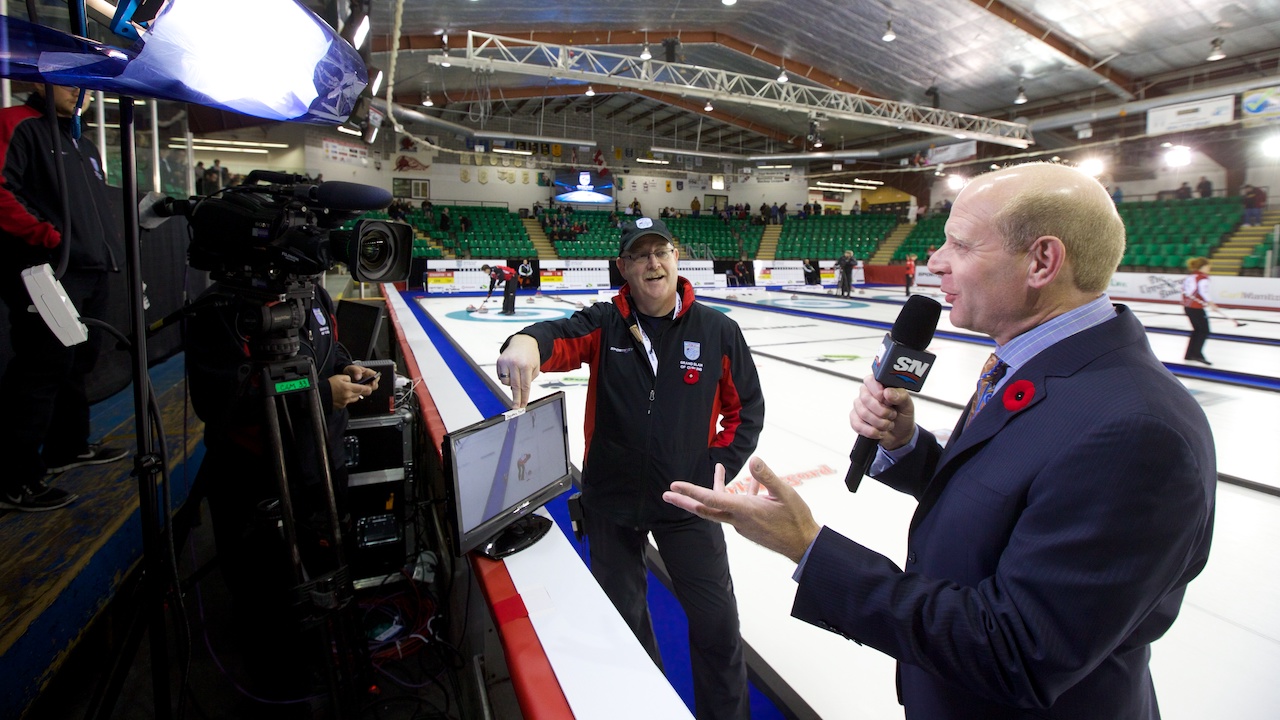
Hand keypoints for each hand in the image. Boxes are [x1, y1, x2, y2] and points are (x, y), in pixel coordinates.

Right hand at [330, 365, 376, 409]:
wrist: (320, 394)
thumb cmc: (328, 385)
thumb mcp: (339, 377)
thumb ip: (348, 378)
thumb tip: (353, 381)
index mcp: (348, 388)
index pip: (362, 389)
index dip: (368, 388)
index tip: (370, 387)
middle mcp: (348, 396)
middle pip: (360, 394)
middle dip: (360, 390)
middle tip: (358, 387)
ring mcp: (345, 402)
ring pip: (355, 398)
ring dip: (355, 395)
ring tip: (348, 390)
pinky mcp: (342, 406)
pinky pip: (349, 402)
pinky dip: (348, 399)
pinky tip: (343, 395)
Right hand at [496, 334, 541, 407]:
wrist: (523, 341)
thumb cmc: (530, 355)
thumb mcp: (536, 367)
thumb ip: (530, 379)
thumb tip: (520, 392)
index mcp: (525, 365)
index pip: (525, 385)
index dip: (524, 397)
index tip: (522, 405)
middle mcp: (514, 363)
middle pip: (514, 386)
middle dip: (516, 398)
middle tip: (516, 407)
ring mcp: (505, 362)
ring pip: (505, 382)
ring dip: (510, 384)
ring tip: (515, 377)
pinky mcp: (499, 361)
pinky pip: (500, 376)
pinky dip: (505, 378)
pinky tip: (510, 372)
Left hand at [663, 459, 820, 563]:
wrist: (804, 546)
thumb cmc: (797, 520)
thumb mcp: (786, 494)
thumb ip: (768, 477)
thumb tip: (754, 460)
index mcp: (745, 511)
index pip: (711, 499)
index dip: (691, 491)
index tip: (675, 486)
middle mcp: (739, 519)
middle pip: (706, 509)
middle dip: (685, 501)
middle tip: (667, 494)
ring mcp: (743, 524)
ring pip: (722, 506)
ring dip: (716, 489)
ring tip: (717, 468)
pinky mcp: (750, 525)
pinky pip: (737, 507)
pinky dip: (738, 494)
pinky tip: (752, 482)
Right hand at [850, 374, 915, 450]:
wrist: (900, 433)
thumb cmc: (902, 415)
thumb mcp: (907, 404)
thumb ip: (900, 395)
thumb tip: (888, 392)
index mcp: (878, 384)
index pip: (870, 381)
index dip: (878, 392)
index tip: (887, 401)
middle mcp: (866, 393)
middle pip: (866, 398)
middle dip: (882, 411)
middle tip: (892, 414)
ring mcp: (859, 406)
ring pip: (863, 413)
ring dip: (880, 423)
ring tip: (888, 424)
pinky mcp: (855, 419)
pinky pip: (858, 425)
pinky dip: (872, 431)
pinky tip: (879, 431)